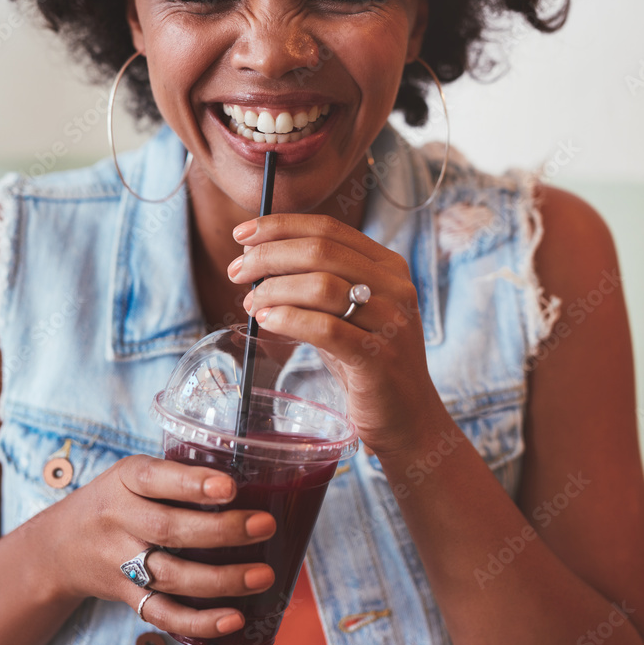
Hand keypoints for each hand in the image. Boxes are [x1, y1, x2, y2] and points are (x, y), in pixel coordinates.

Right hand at [45, 455, 276, 639]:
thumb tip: (251, 478)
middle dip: (221, 531)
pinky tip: (233, 617)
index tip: (230, 486)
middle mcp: (118, 520)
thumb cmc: (116, 499)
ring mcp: (120, 563)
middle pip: (168, 529)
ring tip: (262, 575)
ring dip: (221, 579)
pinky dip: (198, 621)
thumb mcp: (133, 472)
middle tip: (265, 525)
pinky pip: (162, 614)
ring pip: (170, 576)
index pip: (155, 478)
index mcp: (124, 480)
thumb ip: (177, 475)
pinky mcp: (126, 597)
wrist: (59, 545)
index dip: (192, 484)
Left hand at [229, 213, 439, 456]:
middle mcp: (395, 287)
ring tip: (250, 304)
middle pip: (321, 250)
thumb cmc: (365, 360)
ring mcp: (391, 322)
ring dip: (274, 289)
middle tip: (236, 271)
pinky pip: (324, 328)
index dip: (280, 226)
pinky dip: (288, 319)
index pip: (329, 228)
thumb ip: (315, 282)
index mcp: (388, 266)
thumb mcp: (346, 311)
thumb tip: (258, 258)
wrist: (408, 418)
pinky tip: (266, 320)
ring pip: (321, 285)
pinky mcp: (379, 358)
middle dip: (268, 255)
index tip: (242, 234)